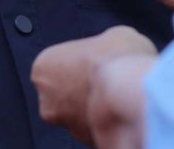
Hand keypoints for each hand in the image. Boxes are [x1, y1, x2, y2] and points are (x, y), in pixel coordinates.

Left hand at [32, 26, 156, 144]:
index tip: (93, 63)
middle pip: (62, 94)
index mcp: (43, 68)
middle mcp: (47, 100)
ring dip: (93, 108)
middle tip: (105, 80)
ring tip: (117, 95)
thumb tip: (114, 49)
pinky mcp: (87, 142)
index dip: (77, 64)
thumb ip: (103, 45)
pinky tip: (122, 110)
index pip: (55, 66)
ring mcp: (66, 125)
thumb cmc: (116, 59)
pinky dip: (106, 122)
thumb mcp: (113, 35)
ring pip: (78, 115)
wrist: (130, 92)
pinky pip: (96, 129)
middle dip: (81, 89)